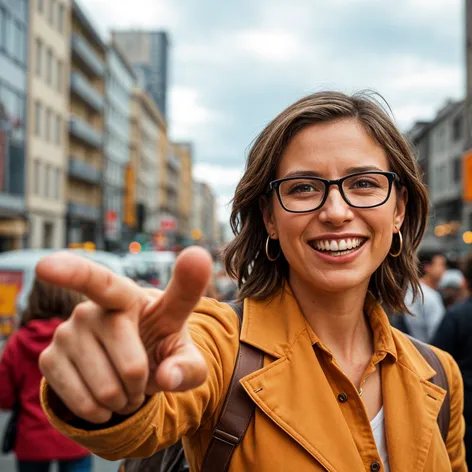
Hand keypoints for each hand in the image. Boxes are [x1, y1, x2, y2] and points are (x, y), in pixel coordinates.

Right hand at [37, 247, 212, 423]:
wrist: (130, 363)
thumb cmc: (159, 345)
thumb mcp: (185, 352)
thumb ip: (189, 364)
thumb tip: (167, 377)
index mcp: (127, 295)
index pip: (101, 282)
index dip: (74, 273)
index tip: (45, 266)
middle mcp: (91, 309)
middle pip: (132, 367)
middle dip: (144, 384)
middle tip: (142, 375)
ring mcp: (65, 332)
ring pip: (107, 391)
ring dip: (123, 401)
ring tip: (124, 385)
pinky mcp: (48, 359)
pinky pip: (82, 404)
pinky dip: (100, 412)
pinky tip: (103, 398)